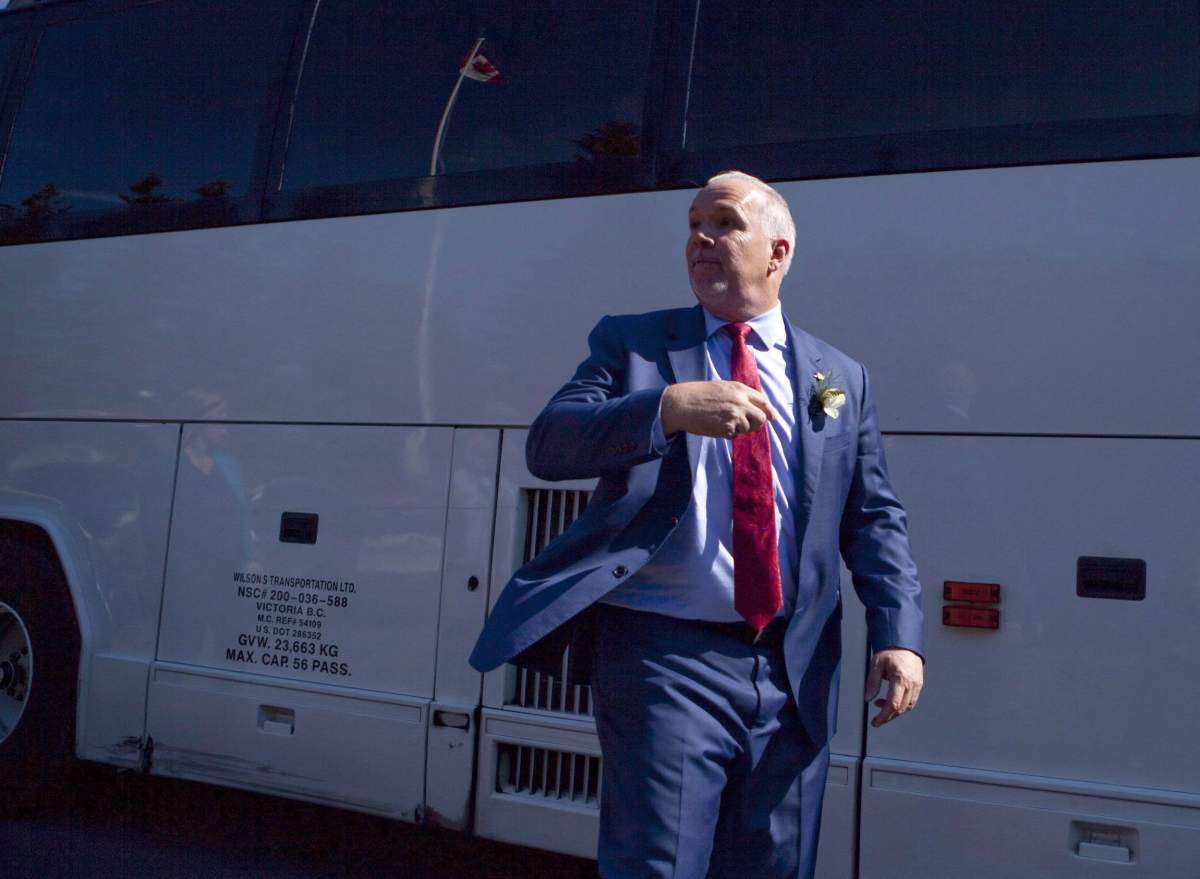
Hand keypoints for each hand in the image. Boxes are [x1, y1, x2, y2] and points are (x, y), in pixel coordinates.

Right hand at [661, 381, 775, 438]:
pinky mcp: (727, 428)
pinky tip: (715, 426)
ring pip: (747, 428)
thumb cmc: (698, 394)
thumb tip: (753, 406)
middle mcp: (741, 401)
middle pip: (761, 418)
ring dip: (738, 429)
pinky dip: (727, 433)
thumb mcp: (722, 387)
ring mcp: (735, 415)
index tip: (773, 418)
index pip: (763, 401)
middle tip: (746, 425)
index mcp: (740, 389)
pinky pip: (734, 435)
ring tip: (721, 422)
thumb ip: (738, 395)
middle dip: (756, 424)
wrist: (681, 403)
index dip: (770, 411)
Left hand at [864, 647, 923, 726]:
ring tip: (880, 704)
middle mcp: (911, 683)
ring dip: (894, 711)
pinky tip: (891, 700)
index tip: (876, 722)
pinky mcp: (919, 684)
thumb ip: (872, 682)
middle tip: (877, 719)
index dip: (884, 716)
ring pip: (907, 706)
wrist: (905, 643)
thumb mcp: (876, 664)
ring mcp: (917, 685)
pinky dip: (901, 705)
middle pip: (901, 709)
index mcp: (900, 678)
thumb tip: (868, 698)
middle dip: (888, 716)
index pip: (893, 704)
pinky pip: (911, 700)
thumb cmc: (891, 651)